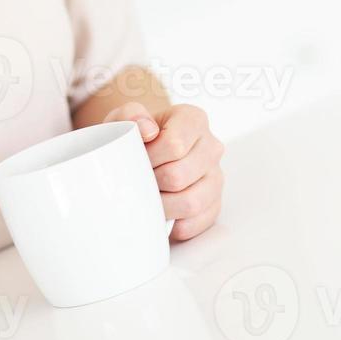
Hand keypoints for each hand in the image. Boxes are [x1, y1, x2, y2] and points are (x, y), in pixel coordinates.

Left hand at [103, 102, 223, 240]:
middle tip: (138, 179)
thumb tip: (147, 130)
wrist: (144, 152)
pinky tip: (159, 212)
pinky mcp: (214, 205)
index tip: (136, 158)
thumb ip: (130, 114)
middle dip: (150, 182)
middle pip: (178, 176)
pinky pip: (194, 224)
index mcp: (193, 119)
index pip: (174, 145)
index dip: (149, 157)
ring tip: (146, 196)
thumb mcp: (124, 119)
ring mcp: (215, 177)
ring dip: (161, 205)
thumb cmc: (136, 136)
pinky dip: (171, 224)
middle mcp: (211, 147)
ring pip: (190, 203)